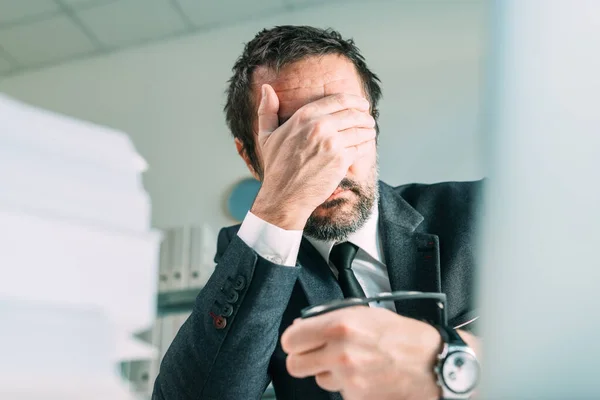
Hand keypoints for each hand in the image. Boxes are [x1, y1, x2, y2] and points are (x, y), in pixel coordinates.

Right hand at [251, 84, 375, 229]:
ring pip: (360, 130)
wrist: (284, 196)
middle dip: (365, 116)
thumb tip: (266, 88)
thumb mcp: (266, 136)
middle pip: (353, 114)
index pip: (338, 100)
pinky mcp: (341, 160)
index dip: (355, 100)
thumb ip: (267, 110)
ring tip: (370, 131)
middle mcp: (319, 126)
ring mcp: (332, 143)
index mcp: (304, 116)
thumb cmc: (276, 167)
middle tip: (369, 119)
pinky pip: (361, 148)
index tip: (362, 104)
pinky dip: (366, 146)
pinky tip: (366, 146)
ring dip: (368, 130)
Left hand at [281, 307, 442, 399]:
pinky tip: (365, 374)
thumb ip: (329, 318)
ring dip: (328, 371)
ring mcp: (347, 379)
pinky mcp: (355, 398)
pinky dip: (347, 385)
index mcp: (339, 326)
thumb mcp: (364, 313)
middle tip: (317, 353)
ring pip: (317, 378)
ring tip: (352, 361)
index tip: (300, 340)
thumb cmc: (402, 335)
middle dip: (303, 358)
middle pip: (294, 364)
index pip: (291, 339)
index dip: (295, 340)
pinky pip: (339, 391)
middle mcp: (340, 353)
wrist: (432, 363)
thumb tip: (303, 327)